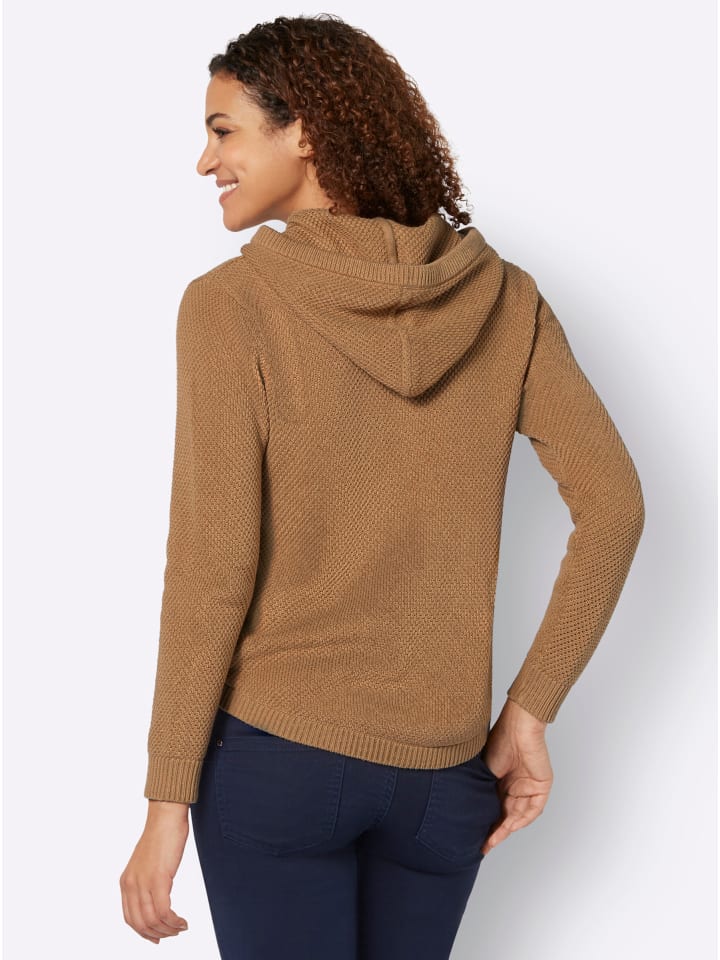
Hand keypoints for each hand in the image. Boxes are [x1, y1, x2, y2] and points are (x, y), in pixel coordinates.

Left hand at [120, 801, 190, 943]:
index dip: (143, 932)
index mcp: (126, 882)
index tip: (157, 937)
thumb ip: (146, 881)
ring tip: (181, 927)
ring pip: (152, 921)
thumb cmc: (162, 835)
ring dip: (168, 930)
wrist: (166, 816)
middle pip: (140, 924)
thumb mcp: (147, 863)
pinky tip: (183, 921)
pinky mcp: (158, 878)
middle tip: (173, 933)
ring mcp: (143, 882)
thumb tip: (156, 898)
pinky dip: (174, 921)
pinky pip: (164, 911)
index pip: (130, 918)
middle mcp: (131, 885)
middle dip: (158, 934)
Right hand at [481, 699, 552, 854]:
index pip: (495, 808)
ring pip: (519, 815)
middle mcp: (516, 787)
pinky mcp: (541, 786)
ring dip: (506, 828)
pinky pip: (533, 809)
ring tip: (492, 838)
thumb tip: (469, 811)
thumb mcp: (484, 772)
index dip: (487, 824)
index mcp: (502, 782)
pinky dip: (522, 819)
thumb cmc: (498, 742)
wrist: (517, 728)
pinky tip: (509, 826)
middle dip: (496, 832)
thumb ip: (482, 791)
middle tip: (484, 844)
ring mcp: (529, 787)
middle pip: (506, 815)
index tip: (476, 839)